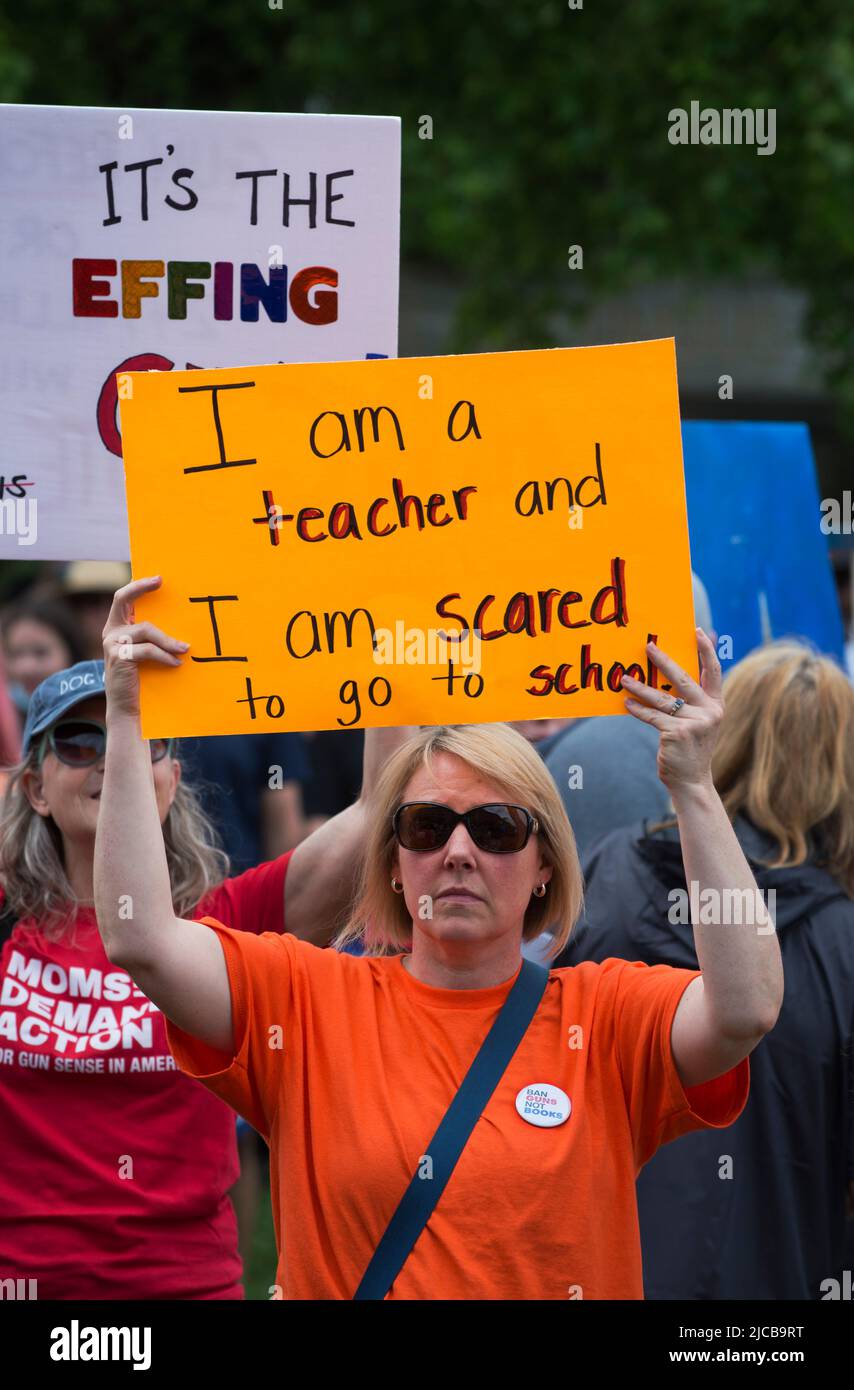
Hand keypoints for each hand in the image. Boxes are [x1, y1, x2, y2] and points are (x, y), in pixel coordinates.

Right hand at [102, 575, 189, 719]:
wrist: (127, 708)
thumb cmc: (141, 678)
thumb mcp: (146, 653)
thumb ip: (152, 637)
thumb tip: (179, 620)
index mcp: (117, 627)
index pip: (124, 598)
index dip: (138, 585)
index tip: (159, 578)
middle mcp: (110, 632)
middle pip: (122, 599)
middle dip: (140, 587)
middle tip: (160, 581)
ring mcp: (112, 643)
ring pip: (145, 629)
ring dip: (168, 639)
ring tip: (185, 649)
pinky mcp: (119, 657)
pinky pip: (147, 650)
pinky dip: (164, 656)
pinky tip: (176, 663)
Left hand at [620, 628, 722, 791]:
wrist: (692, 781)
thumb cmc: (690, 748)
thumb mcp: (697, 722)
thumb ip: (689, 702)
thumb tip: (664, 677)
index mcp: (716, 705)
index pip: (713, 671)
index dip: (706, 650)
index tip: (697, 631)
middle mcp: (709, 711)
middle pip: (683, 678)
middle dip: (663, 660)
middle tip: (647, 646)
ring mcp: (694, 722)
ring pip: (661, 698)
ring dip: (640, 687)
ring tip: (624, 678)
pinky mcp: (676, 733)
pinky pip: (652, 716)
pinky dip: (637, 709)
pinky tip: (626, 703)